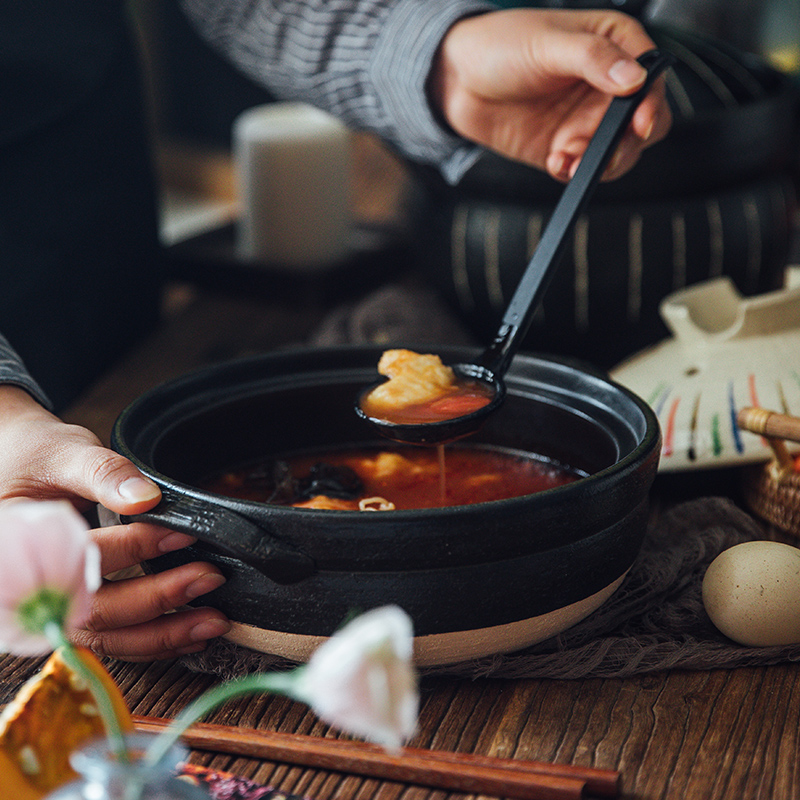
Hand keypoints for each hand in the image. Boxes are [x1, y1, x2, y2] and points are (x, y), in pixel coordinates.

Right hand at [0, 386, 230, 660]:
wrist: (16, 466)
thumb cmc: (36, 459)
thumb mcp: (66, 454)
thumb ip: (104, 474)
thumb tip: (146, 498)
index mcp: (17, 542)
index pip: (80, 555)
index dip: (135, 548)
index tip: (183, 533)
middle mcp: (27, 587)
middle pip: (94, 609)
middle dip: (157, 599)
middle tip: (209, 578)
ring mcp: (48, 605)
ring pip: (104, 635)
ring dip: (161, 634)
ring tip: (211, 621)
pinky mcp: (71, 612)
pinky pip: (108, 637)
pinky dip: (149, 641)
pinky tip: (188, 635)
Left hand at [431, 8, 671, 180]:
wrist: (456, 81)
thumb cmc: (500, 45)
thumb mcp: (547, 42)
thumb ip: (593, 58)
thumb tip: (634, 78)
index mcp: (614, 46)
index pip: (652, 77)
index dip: (651, 102)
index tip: (638, 122)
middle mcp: (607, 86)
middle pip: (644, 122)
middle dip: (628, 141)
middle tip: (606, 151)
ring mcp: (587, 120)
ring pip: (618, 151)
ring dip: (600, 161)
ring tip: (568, 157)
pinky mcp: (565, 148)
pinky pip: (584, 167)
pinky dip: (575, 171)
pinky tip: (557, 163)